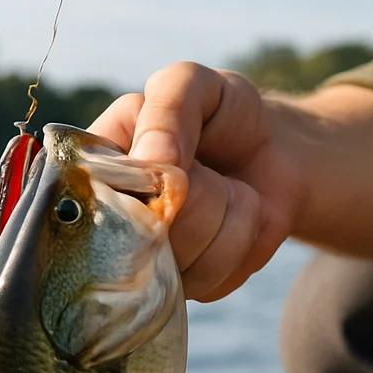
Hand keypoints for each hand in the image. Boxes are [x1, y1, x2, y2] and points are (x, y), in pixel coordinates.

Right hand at [89, 62, 306, 300]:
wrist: (278, 154)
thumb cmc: (224, 115)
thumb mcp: (193, 85)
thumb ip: (168, 108)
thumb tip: (152, 158)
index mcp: (95, 166)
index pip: (94, 195)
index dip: (142, 185)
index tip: (178, 162)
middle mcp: (113, 221)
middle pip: (143, 233)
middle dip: (196, 195)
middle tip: (208, 169)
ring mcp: (148, 261)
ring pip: (180, 260)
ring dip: (225, 218)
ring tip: (227, 191)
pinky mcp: (186, 287)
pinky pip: (210, 281)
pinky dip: (240, 243)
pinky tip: (237, 219)